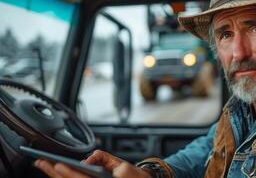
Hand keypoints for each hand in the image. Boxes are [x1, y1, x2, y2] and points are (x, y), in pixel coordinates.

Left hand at [35, 150, 151, 177]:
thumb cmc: (134, 177)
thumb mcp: (121, 165)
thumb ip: (103, 158)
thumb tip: (87, 159)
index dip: (68, 172)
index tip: (56, 164)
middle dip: (54, 173)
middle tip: (41, 163)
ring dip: (56, 177)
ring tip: (45, 167)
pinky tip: (58, 174)